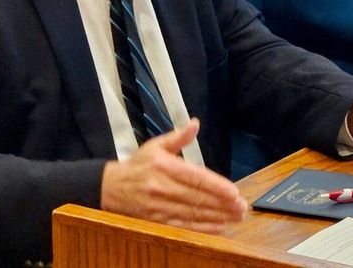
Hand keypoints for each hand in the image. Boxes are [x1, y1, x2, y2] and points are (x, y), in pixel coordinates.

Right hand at [100, 118, 247, 233]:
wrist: (110, 187)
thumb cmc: (138, 165)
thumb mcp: (156, 145)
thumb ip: (178, 137)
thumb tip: (195, 123)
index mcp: (164, 166)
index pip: (195, 177)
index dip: (216, 185)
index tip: (233, 192)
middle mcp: (162, 187)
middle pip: (197, 197)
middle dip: (222, 204)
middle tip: (241, 207)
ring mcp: (158, 206)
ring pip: (193, 213)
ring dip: (217, 216)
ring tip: (235, 217)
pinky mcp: (156, 220)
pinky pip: (183, 226)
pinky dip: (202, 228)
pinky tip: (218, 226)